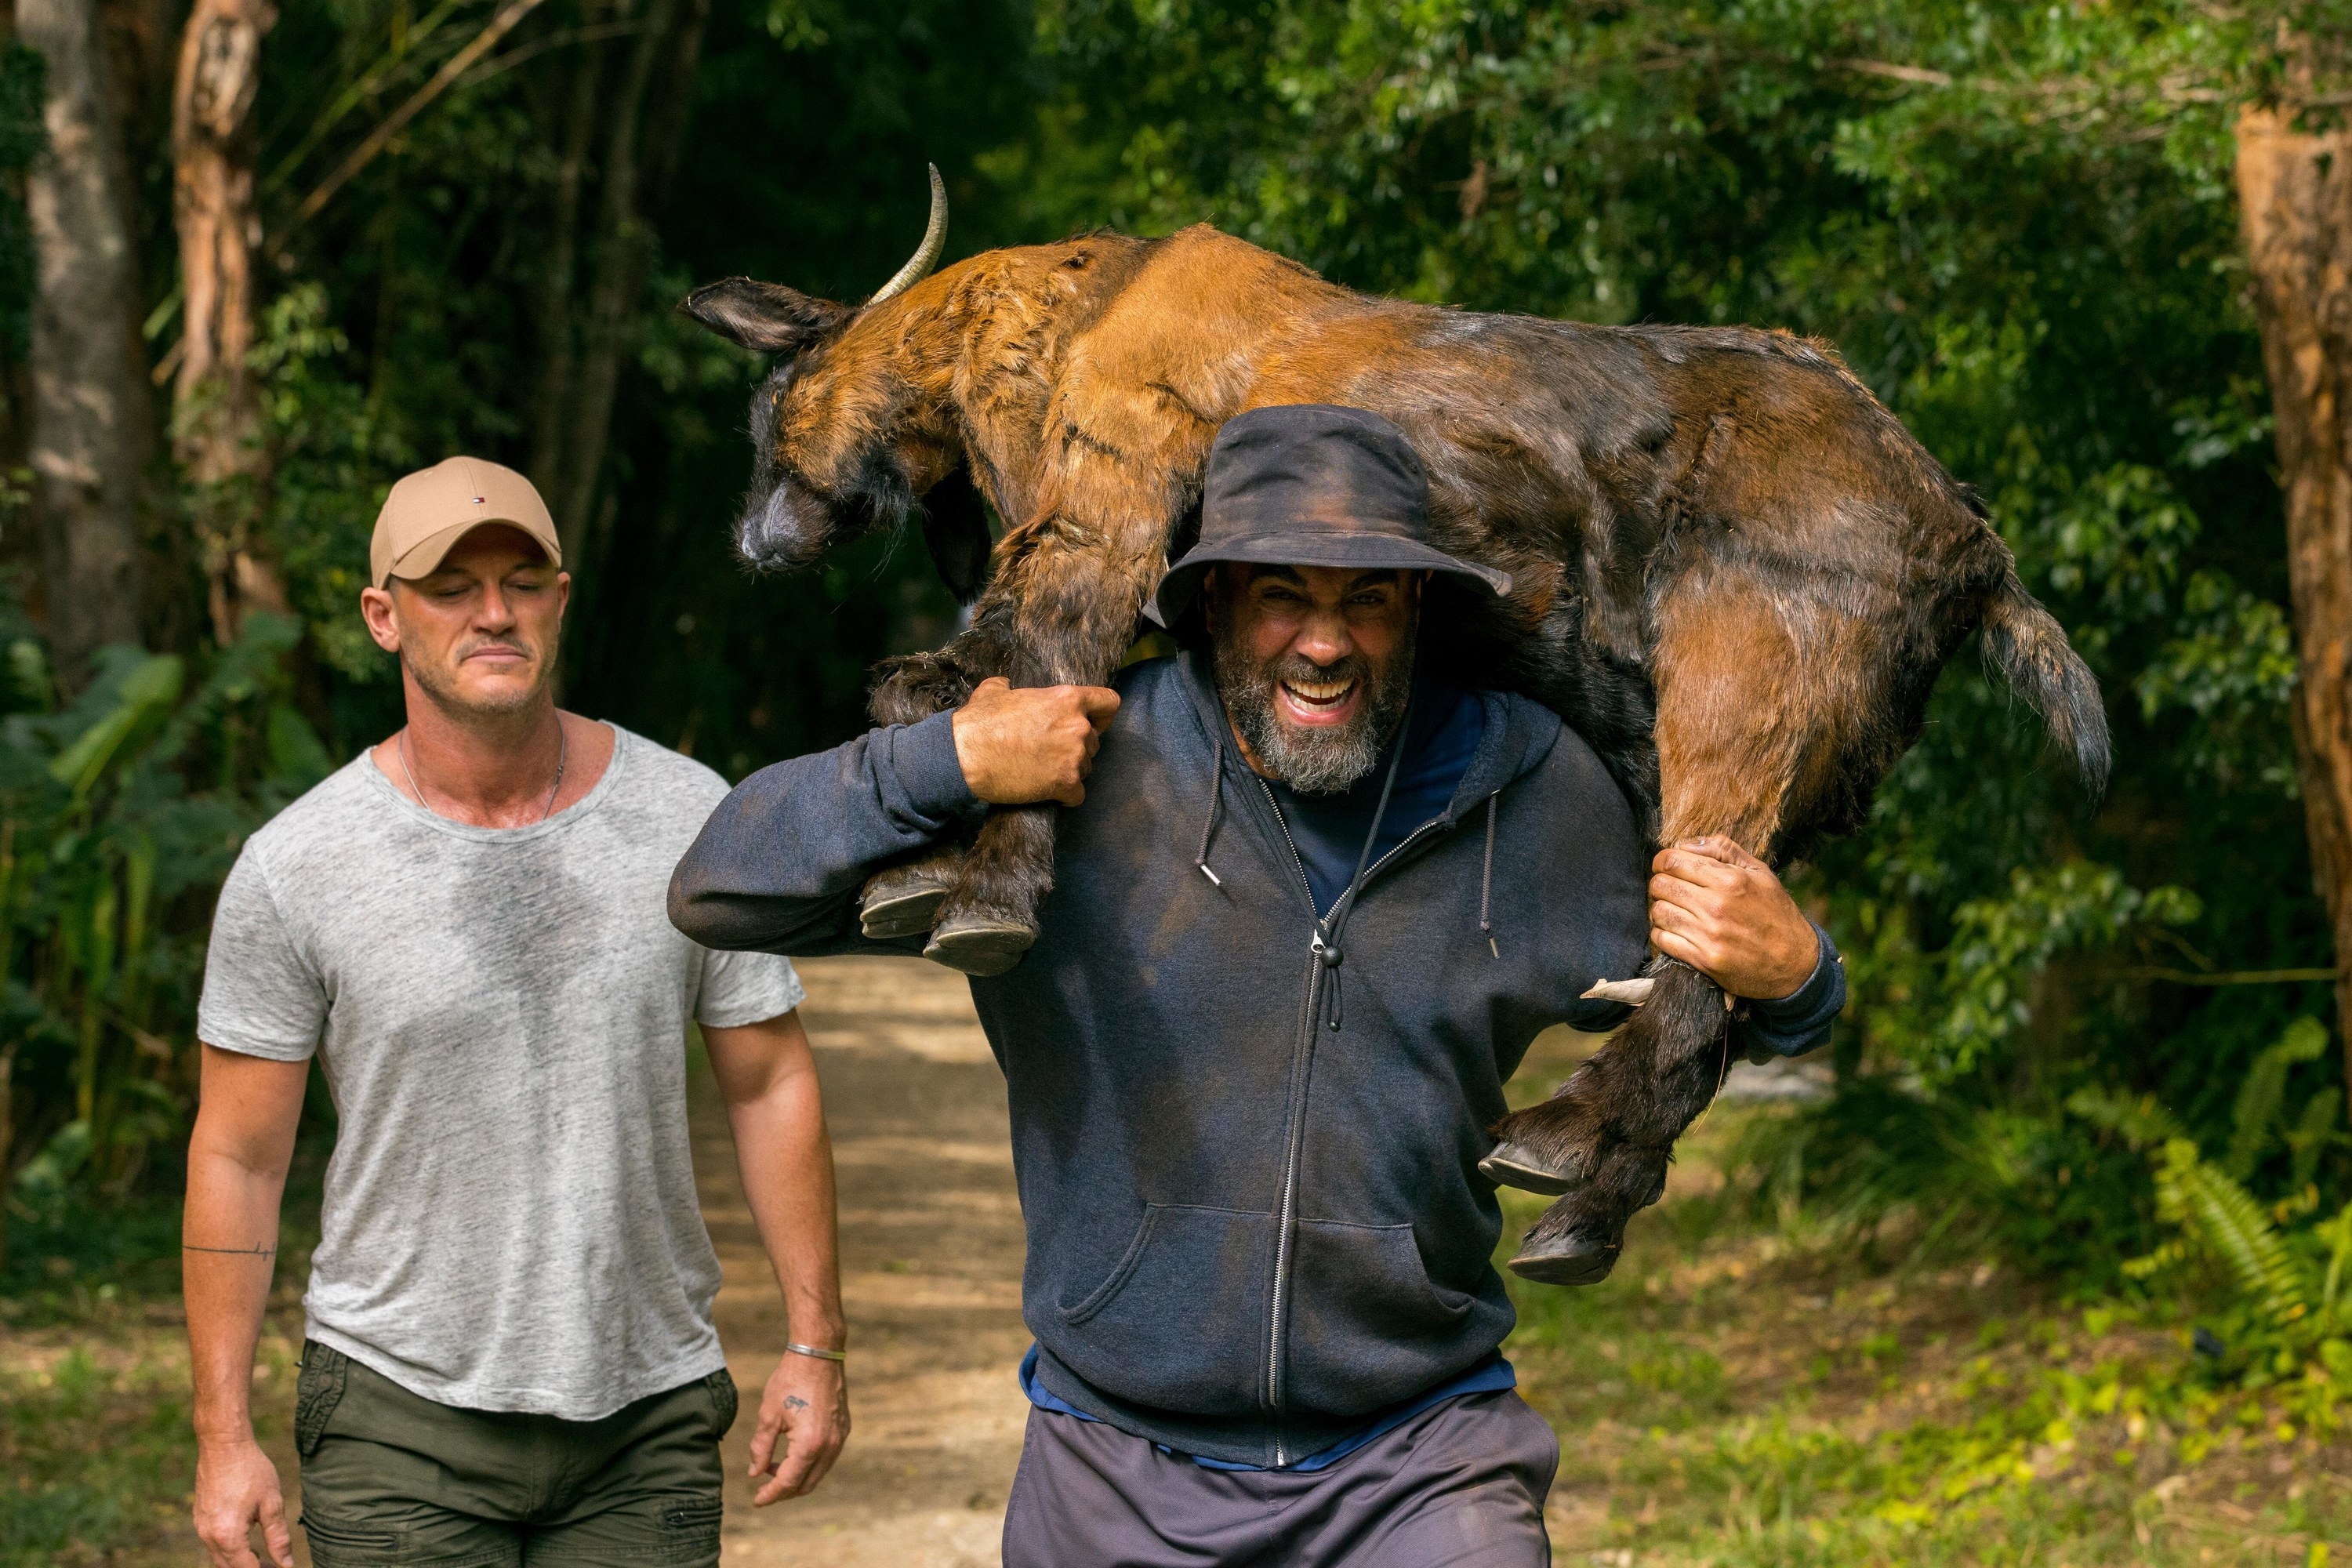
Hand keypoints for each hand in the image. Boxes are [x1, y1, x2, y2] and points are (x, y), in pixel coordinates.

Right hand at [192, 1437, 291, 1567]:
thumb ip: (278, 1537)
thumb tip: (287, 1563)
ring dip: (238, 1561)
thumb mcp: (271, 1503)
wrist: (223, 1445)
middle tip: (272, 1564)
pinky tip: (246, 1537)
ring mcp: (200, 1528)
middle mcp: (208, 1536)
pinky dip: (228, 1548)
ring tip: (261, 1555)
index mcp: (228, 1536)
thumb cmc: (251, 1470)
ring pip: (218, 1557)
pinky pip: (212, 1543)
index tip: (278, 1567)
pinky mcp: (199, 1518)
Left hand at [748, 1353, 848, 1504]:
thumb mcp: (769, 1415)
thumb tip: (755, 1472)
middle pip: (806, 1485)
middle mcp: (829, 1446)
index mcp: (809, 1445)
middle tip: (764, 1486)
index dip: (770, 1495)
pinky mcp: (843, 1429)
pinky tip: (793, 1453)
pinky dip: (809, 1464)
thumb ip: (760, 1448)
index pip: (788, 1482)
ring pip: (818, 1473)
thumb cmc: (790, 1380)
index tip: (756, 1500)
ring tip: (775, 1467)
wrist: (818, 1353)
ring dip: (797, 1477)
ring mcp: (840, 1438)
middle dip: (784, 1491)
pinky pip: (827, 1458)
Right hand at [951, 676, 1120, 805]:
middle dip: (1077, 747)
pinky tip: (1046, 790)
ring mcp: (1074, 757)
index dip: (1101, 716)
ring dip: (1070, 770)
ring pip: (1087, 768)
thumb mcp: (995, 691)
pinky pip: (1077, 795)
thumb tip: (1006, 684)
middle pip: (1095, 741)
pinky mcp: (1066, 785)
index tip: (1092, 723)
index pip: (1109, 704)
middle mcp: (1078, 727)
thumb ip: (1010, 686)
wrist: (964, 757)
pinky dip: (1065, 796)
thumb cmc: (979, 722)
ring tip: (1043, 770)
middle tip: (1051, 751)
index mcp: (1067, 699)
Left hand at [1648, 836, 1818, 999]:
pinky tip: (1675, 931)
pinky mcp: (1704, 959)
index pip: (1671, 861)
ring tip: (1676, 910)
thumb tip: (1685, 843)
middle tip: (1672, 890)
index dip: (1662, 861)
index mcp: (1730, 880)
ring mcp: (1709, 934)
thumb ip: (1723, 850)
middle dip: (1660, 884)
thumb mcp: (1760, 872)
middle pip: (1659, 885)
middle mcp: (1716, 906)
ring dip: (1661, 909)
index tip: (1668, 867)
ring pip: (1658, 912)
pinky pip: (1662, 940)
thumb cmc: (1775, 913)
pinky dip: (1662, 933)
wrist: (1795, 963)